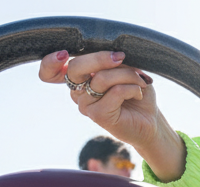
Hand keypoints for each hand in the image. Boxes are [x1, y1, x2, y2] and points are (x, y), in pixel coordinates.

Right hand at [38, 50, 185, 180]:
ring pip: (101, 78)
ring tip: (140, 81)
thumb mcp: (124, 69)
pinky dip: (132, 87)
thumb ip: (111, 61)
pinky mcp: (99, 116)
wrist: (149, 120)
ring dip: (127, 75)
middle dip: (100, 58)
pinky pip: (115, 91)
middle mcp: (78, 92)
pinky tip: (138, 93)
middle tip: (120, 57)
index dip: (49, 62)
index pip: (50, 72)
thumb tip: (111, 55)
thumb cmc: (136, 92)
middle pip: (75, 68)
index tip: (63, 54)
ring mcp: (86, 105)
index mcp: (79, 78)